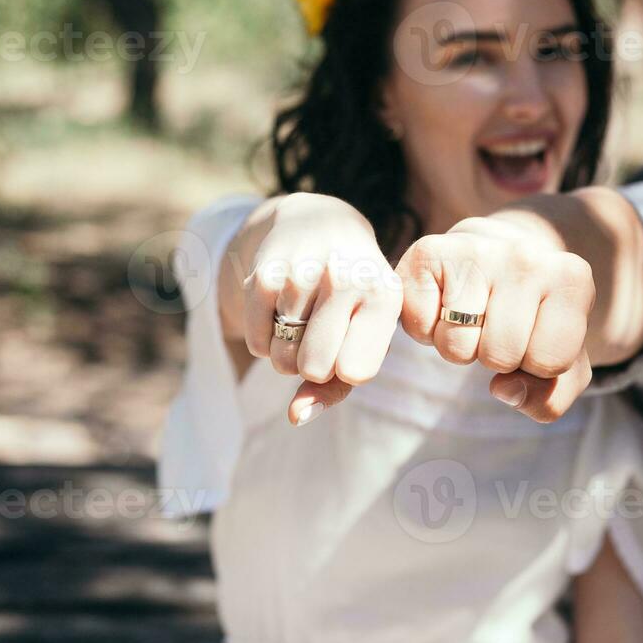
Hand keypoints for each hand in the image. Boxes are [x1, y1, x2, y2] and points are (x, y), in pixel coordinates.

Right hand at [229, 193, 402, 423]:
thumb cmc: (353, 298)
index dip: (347, 369)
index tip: (353, 345)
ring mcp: (302, 272)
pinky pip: (258, 345)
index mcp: (384, 294)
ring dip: (289, 354)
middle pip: (313, 367)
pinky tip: (282, 314)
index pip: (355, 371)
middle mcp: (346, 277)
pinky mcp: (264, 274)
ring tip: (306, 321)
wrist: (321, 225)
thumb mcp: (365, 334)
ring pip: (282, 360)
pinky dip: (267, 342)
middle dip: (314, 364)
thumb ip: (336, 387)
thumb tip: (295, 417)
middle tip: (325, 335)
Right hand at [395, 215, 595, 421]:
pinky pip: (419, 327)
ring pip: (457, 347)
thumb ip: (550, 396)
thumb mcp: (562, 361)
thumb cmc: (533, 315)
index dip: (537, 365)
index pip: (550, 361)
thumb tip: (503, 389)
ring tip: (472, 314)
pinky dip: (426, 329)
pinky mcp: (427, 251)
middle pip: (500, 356)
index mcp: (572, 279)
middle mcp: (525, 257)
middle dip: (496, 357)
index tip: (535, 336)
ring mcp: (474, 249)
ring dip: (459, 345)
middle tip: (498, 325)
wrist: (495, 252)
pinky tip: (444, 302)